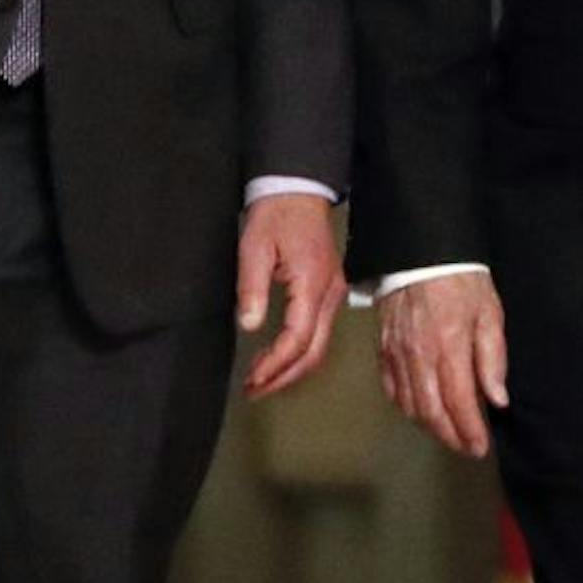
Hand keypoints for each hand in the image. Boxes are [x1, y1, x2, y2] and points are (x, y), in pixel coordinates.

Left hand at [235, 193, 345, 398]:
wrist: (299, 190)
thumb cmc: (276, 215)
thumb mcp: (254, 246)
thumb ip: (252, 287)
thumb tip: (248, 326)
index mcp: (312, 284)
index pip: (297, 338)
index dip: (274, 364)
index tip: (252, 379)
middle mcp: (330, 294)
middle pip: (314, 353)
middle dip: (284, 378)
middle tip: (254, 391)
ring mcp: (334, 294)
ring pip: (319, 347)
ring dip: (291, 369)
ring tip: (261, 381)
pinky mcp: (330, 292)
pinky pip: (319, 334)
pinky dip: (299, 353)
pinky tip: (277, 358)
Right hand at [376, 271, 506, 457]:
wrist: (420, 249)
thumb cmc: (461, 280)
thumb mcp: (489, 312)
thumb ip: (493, 358)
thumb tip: (497, 400)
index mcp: (450, 348)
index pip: (458, 403)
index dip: (470, 431)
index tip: (480, 447)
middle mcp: (420, 357)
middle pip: (431, 412)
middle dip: (451, 437)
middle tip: (466, 447)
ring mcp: (398, 354)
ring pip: (409, 405)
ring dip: (429, 426)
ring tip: (448, 431)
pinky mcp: (383, 347)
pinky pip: (391, 387)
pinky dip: (405, 406)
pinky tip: (418, 409)